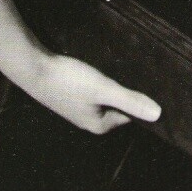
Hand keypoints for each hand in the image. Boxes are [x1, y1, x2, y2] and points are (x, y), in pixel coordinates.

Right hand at [8, 47, 161, 134]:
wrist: (33, 68)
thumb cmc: (68, 81)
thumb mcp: (103, 88)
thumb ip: (129, 100)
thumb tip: (158, 114)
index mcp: (99, 124)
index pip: (129, 115)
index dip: (139, 99)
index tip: (151, 82)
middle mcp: (88, 119)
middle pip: (116, 105)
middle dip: (126, 91)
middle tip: (138, 71)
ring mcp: (77, 106)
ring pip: (104, 96)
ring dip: (112, 84)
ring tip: (121, 66)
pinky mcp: (69, 93)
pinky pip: (92, 88)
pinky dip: (98, 79)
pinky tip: (99, 65)